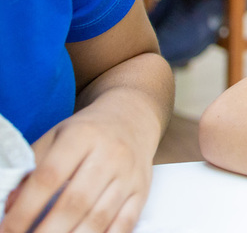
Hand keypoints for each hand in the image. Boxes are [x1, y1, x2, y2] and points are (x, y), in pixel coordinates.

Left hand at [2, 108, 152, 232]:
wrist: (134, 116)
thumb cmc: (89, 131)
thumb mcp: (57, 137)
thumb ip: (32, 167)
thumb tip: (12, 204)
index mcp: (82, 136)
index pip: (49, 177)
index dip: (26, 208)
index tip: (8, 229)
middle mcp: (110, 154)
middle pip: (76, 202)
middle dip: (47, 231)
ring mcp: (129, 174)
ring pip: (100, 216)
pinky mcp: (142, 190)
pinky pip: (126, 222)